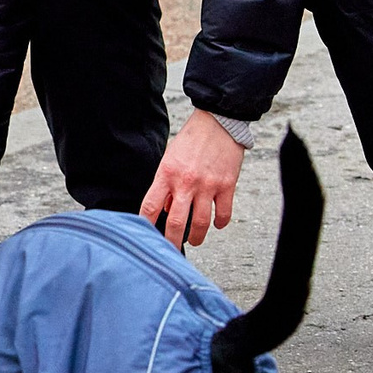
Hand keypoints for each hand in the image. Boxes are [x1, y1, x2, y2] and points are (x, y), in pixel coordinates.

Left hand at [140, 111, 246, 248]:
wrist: (218, 122)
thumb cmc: (191, 140)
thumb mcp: (169, 159)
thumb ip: (165, 185)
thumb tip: (166, 210)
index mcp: (167, 174)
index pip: (150, 206)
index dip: (146, 225)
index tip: (145, 237)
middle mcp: (186, 182)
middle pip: (176, 222)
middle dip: (172, 242)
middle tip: (172, 250)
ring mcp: (208, 185)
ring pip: (201, 223)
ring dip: (197, 237)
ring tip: (195, 240)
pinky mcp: (227, 185)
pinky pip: (223, 213)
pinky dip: (220, 223)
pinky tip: (216, 225)